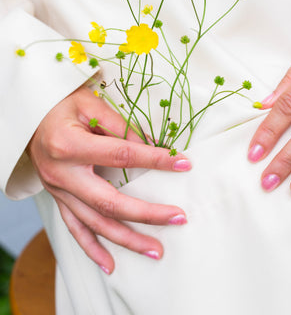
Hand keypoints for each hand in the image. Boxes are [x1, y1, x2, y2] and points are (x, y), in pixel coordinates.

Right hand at [27, 86, 191, 273]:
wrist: (30, 119)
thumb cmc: (61, 106)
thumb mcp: (89, 103)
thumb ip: (119, 124)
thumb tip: (151, 145)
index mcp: (70, 145)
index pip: (121, 155)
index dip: (154, 160)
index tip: (182, 163)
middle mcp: (62, 174)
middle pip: (109, 201)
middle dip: (146, 213)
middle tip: (177, 217)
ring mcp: (59, 191)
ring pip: (95, 223)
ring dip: (127, 239)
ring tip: (155, 250)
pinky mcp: (58, 199)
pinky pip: (75, 229)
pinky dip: (92, 249)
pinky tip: (111, 264)